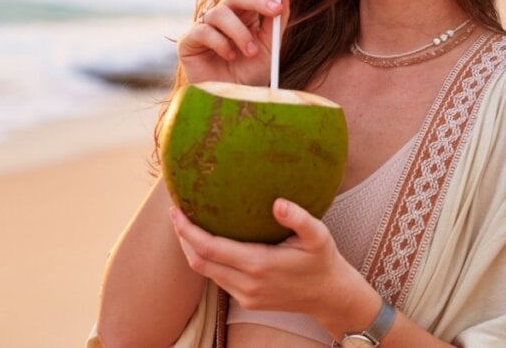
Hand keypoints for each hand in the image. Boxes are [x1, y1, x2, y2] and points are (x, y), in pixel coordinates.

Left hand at [169, 198, 359, 316]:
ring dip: (192, 249)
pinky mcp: (246, 301)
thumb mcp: (319, 236)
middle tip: (176, 212)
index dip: (187, 230)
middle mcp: (247, 283)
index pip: (209, 248)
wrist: (329, 296)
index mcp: (259, 265)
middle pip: (199, 261)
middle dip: (182, 237)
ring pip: (205, 273)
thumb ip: (299, 218)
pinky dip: (206, 260)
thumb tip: (278, 203)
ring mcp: (245, 295)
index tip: (177, 211)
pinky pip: (217, 279)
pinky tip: (208, 242)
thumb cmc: (322, 261)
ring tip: (187, 224)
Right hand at [177, 0, 293, 86]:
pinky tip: (229, 57)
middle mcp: (223, 16)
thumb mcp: (270, 47)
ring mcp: (204, 27)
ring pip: (220, 13)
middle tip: (275, 10)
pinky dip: (221, 43)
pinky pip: (204, 31)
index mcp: (243, 14)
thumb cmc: (250, 74)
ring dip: (241, 32)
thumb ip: (277, 20)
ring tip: (250, 52)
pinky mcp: (189, 41)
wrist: (230, 102)